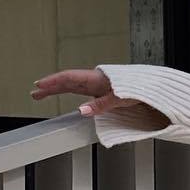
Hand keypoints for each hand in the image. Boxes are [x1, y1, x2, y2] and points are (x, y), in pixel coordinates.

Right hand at [29, 68, 169, 130]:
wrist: (155, 88)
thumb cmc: (141, 90)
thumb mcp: (121, 98)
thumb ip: (101, 105)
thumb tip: (82, 111)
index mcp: (98, 79)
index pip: (70, 78)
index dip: (53, 82)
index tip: (39, 86)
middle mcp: (95, 80)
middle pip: (67, 81)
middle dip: (50, 86)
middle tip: (34, 92)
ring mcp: (97, 84)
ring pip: (72, 84)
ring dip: (57, 88)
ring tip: (41, 93)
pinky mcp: (102, 90)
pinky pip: (80, 88)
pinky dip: (68, 90)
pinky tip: (64, 94)